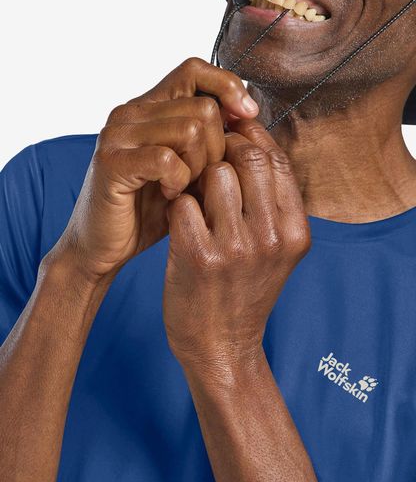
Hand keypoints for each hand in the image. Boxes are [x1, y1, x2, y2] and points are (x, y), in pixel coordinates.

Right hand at [51, 58, 258, 280]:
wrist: (104, 245)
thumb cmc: (151, 209)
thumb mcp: (189, 169)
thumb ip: (209, 139)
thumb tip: (249, 113)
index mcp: (150, 107)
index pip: (195, 69)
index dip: (227, 87)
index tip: (248, 116)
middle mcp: (131, 111)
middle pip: (204, 107)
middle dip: (217, 148)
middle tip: (203, 178)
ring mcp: (118, 134)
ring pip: (191, 130)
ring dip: (199, 167)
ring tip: (185, 188)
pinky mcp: (111, 162)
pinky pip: (167, 159)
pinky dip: (178, 182)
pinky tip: (170, 196)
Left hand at [163, 118, 310, 370]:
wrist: (221, 345)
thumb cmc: (244, 291)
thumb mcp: (276, 250)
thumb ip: (272, 201)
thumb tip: (250, 138)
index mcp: (295, 231)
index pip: (276, 159)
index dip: (249, 139)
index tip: (230, 136)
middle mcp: (271, 236)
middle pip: (247, 156)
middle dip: (222, 150)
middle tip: (206, 162)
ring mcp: (235, 247)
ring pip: (214, 172)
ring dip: (199, 179)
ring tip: (195, 198)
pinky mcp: (197, 255)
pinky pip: (183, 201)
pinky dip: (178, 205)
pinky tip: (180, 222)